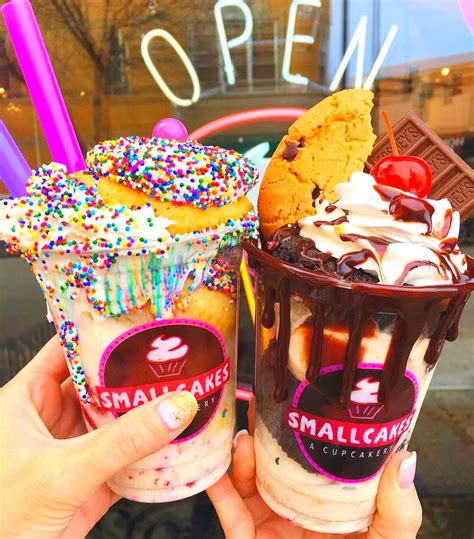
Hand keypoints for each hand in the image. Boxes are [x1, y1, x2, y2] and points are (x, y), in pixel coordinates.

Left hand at [0, 336, 197, 537]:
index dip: (101, 332)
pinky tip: (175, 439)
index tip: (138, 321)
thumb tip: (172, 409)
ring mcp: (73, 449)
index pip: (68, 349)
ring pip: (115, 418)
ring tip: (181, 391)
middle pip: (100, 382)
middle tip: (171, 358)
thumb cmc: (0, 521)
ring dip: (144, 411)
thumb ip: (120, 441)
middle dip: (133, 372)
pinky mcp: (90, 479)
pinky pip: (126, 455)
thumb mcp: (61, 471)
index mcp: (27, 400)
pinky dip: (150, 450)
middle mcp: (51, 419)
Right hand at [208, 407, 421, 538]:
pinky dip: (219, 491)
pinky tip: (215, 471)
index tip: (300, 398)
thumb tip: (404, 457)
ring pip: (248, 481)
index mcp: (329, 499)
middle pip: (275, 461)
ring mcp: (270, 522)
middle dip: (266, 432)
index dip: (305, 426)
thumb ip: (399, 509)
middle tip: (261, 404)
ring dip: (241, 456)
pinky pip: (230, 514)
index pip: (314, 455)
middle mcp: (297, 505)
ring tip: (245, 440)